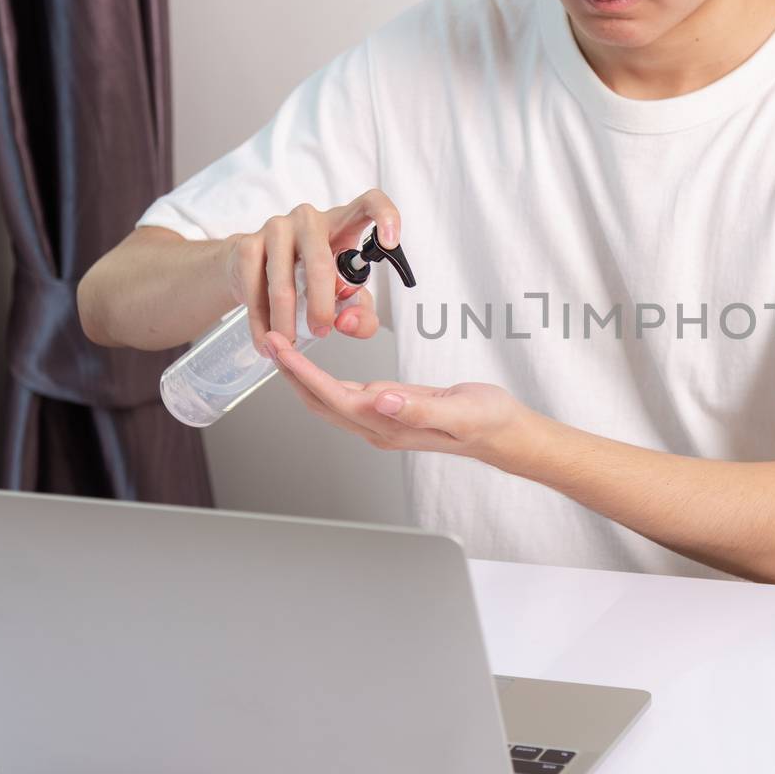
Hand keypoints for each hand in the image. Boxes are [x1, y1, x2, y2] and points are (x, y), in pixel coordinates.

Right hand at [221, 188, 400, 353]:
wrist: (252, 266)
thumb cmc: (307, 277)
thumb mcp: (343, 296)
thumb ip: (360, 314)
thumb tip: (349, 324)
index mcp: (342, 223)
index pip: (369, 203)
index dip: (385, 217)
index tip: (391, 243)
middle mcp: (310, 219)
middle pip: (320, 263)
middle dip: (320, 305)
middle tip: (321, 331)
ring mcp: (277, 228)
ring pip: (284, 281)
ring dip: (286, 319)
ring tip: (289, 343)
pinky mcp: (248, 244)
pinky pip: (255, 289)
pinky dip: (261, 321)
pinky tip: (266, 337)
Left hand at [263, 330, 539, 466]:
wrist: (505, 434)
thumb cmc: (488, 421)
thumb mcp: (459, 410)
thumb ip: (418, 408)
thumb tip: (380, 399)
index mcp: (389, 424)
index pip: (334, 398)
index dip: (303, 373)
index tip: (282, 349)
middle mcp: (379, 426)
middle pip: (320, 402)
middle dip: (291, 373)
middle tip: (269, 340)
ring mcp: (383, 420)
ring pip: (329, 400)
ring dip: (302, 376)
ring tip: (283, 348)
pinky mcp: (390, 411)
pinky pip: (345, 396)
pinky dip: (324, 379)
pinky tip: (317, 366)